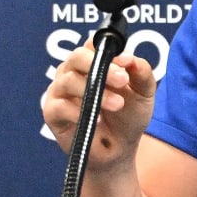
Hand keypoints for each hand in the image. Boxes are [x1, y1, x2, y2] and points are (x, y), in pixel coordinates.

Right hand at [41, 42, 155, 169]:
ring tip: (117, 105)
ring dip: (96, 92)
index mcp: (92, 61)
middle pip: (76, 56)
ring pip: (68, 80)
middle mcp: (72, 72)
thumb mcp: (144, 94)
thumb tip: (131, 58)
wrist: (120, 151)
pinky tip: (97, 120)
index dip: (108, 49)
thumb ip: (142, 73)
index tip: (126, 63)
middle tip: (123, 80)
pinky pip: (59, 106)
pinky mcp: (52, 113)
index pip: (93, 44)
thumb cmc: (128, 118)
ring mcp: (59, 91)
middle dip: (102, 67)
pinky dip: (78, 111)